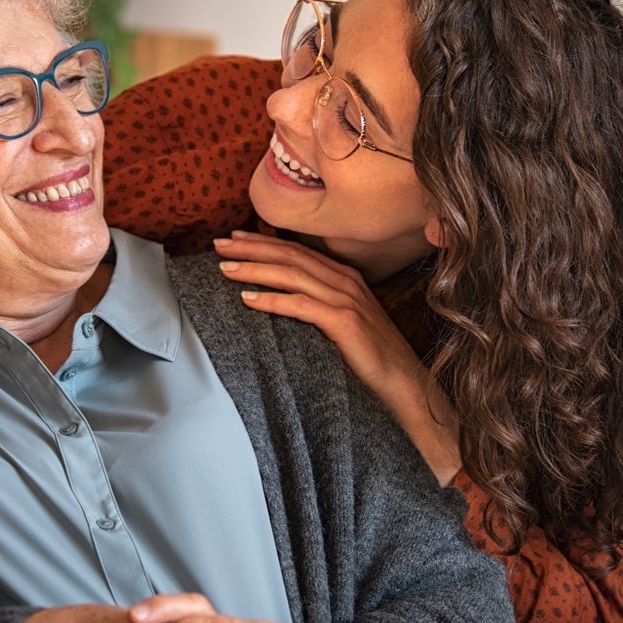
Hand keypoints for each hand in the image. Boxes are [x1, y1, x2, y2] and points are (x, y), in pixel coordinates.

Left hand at [215, 231, 460, 483]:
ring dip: (255, 269)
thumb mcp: (342, 322)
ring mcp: (346, 299)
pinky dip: (272, 300)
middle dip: (251, 248)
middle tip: (218, 246)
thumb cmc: (370, 358)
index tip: (234, 239)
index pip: (296, 250)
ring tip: (225, 269)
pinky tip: (248, 300)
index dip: (263, 242)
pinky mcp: (345, 322)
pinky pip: (301, 305)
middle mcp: (345, 281)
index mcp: (343, 277)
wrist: (404, 384)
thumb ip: (317, 305)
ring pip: (291, 274)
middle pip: (289, 255)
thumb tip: (277, 300)